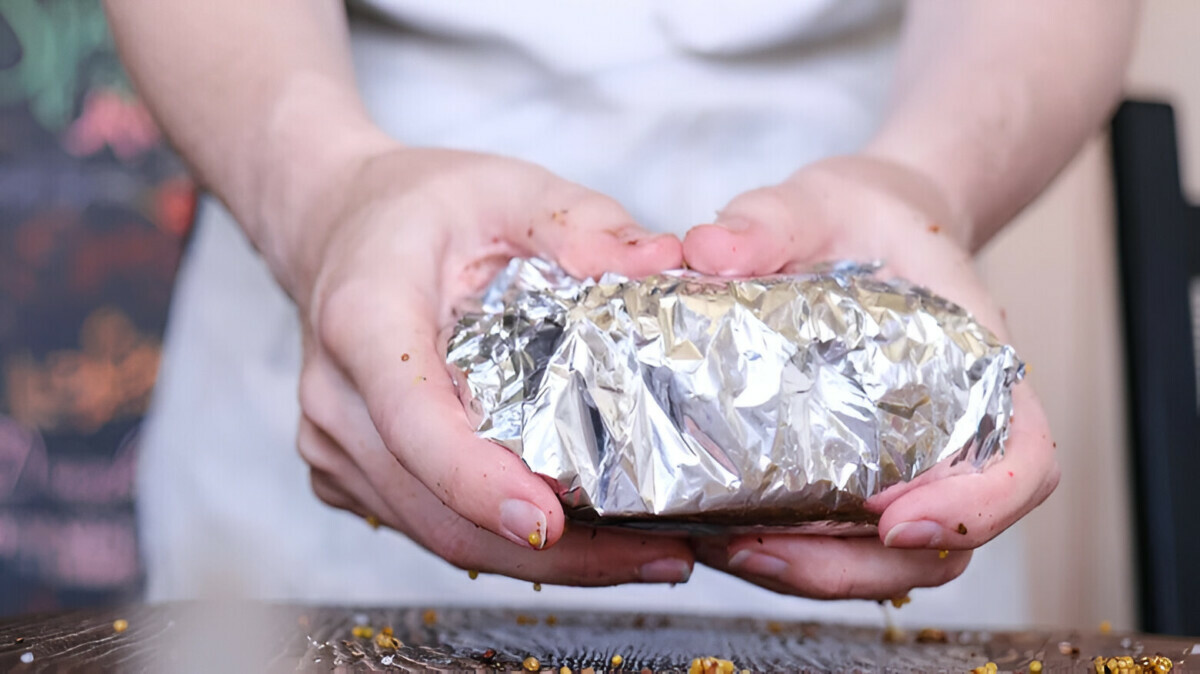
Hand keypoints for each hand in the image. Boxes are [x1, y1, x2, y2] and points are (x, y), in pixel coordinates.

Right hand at [292, 146, 693, 585]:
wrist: (334, 226)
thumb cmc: (417, 207)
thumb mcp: (504, 186)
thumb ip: (580, 220)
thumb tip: (660, 263)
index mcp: (364, 318)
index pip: (414, 421)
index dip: (477, 482)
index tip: (548, 520)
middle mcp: (337, 398)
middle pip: (437, 507)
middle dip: (552, 551)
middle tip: (660, 556)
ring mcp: (335, 445)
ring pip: (437, 534)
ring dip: (541, 562)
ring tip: (646, 556)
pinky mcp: (349, 473)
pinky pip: (428, 526)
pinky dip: (502, 544)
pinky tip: (580, 539)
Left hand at [683, 155, 1059, 599]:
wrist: (863, 224)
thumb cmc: (864, 217)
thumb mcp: (818, 201)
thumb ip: (769, 220)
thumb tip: (709, 250)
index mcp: (979, 367)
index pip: (1024, 463)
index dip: (978, 509)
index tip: (900, 521)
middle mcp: (954, 431)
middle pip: (945, 543)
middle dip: (857, 568)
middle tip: (762, 551)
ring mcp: (908, 462)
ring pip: (890, 560)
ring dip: (814, 573)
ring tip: (730, 550)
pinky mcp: (856, 476)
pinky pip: (841, 539)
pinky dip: (791, 554)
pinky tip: (725, 535)